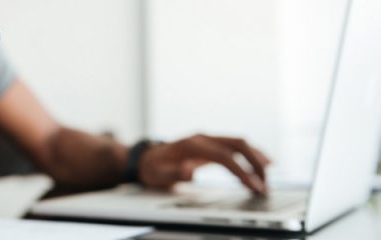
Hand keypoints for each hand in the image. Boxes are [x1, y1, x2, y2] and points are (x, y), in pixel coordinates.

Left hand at [138, 134, 270, 194]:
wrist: (146, 159)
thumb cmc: (153, 168)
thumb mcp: (158, 174)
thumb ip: (174, 173)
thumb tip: (190, 171)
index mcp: (192, 145)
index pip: (224, 156)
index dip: (241, 171)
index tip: (254, 186)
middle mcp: (202, 138)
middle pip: (237, 144)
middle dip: (255, 163)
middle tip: (265, 184)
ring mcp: (207, 139)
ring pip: (238, 143)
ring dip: (255, 158)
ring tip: (268, 176)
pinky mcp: (210, 144)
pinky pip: (234, 147)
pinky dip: (249, 154)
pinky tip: (262, 163)